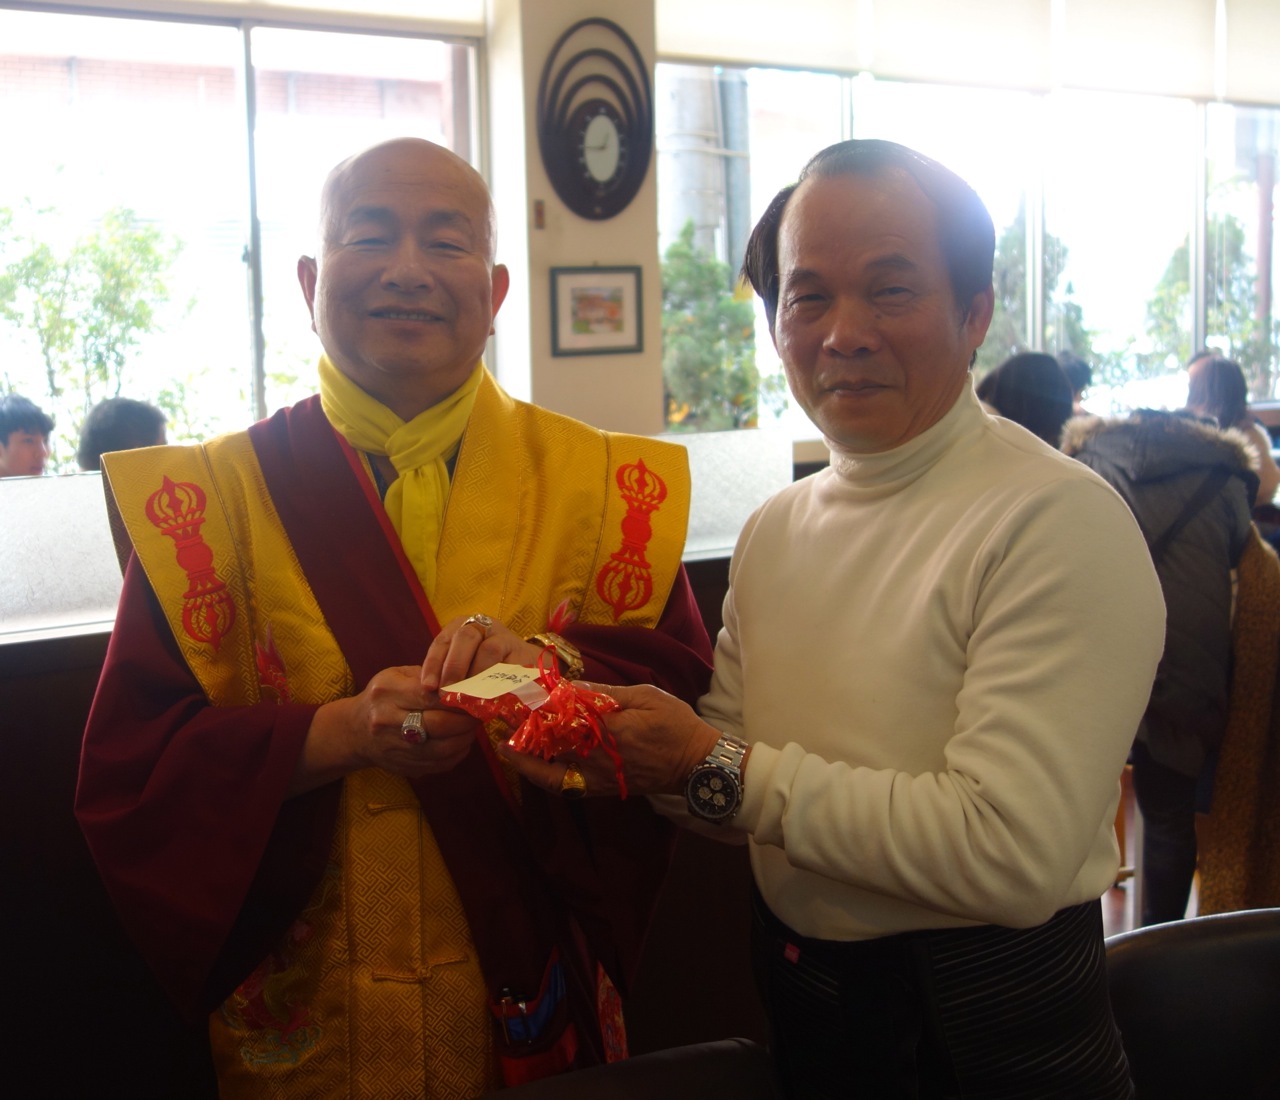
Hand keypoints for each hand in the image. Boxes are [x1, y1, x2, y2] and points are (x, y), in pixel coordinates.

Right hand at [297, 665, 478, 791]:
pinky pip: (439, 764)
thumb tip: (464, 681)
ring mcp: (394, 748)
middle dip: (467, 719)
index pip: (431, 695)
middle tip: (482, 712)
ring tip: (473, 727)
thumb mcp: (397, 675)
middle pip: (439, 724)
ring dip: (465, 738)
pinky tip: (461, 742)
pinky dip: (457, 753)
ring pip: (442, 748)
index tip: (477, 693)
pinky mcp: (403, 767)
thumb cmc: (382, 696)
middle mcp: (388, 721)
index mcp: (387, 693)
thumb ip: (427, 676)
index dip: (459, 696)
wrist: (353, 731)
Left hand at [420, 614, 544, 691]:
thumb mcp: (462, 669)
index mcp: (461, 627)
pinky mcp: (523, 653)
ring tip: (467, 697)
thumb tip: (428, 692)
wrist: (526, 671)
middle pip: (465, 637)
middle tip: (447, 691)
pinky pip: (509, 665)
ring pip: (488, 650)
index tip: (428, 686)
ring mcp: (505, 637)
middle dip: (453, 666)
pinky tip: (489, 697)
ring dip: (475, 676)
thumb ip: (445, 676)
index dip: (433, 664)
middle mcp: (483, 626)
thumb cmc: (485, 672)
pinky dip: (497, 682)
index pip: (442, 642)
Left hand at [496, 682, 721, 798]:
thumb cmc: (675, 724)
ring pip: (550, 769)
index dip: (538, 706)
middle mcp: (597, 755)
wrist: (696, 765)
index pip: (565, 716)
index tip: (518, 694)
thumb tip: (574, 686)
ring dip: (526, 756)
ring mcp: (596, 777)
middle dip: (524, 729)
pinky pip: (563, 787)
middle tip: (502, 715)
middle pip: (551, 742)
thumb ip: (608, 693)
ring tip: (505, 742)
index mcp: (610, 728)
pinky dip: (542, 776)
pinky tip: (528, 764)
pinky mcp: (599, 789)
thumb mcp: (646, 696)